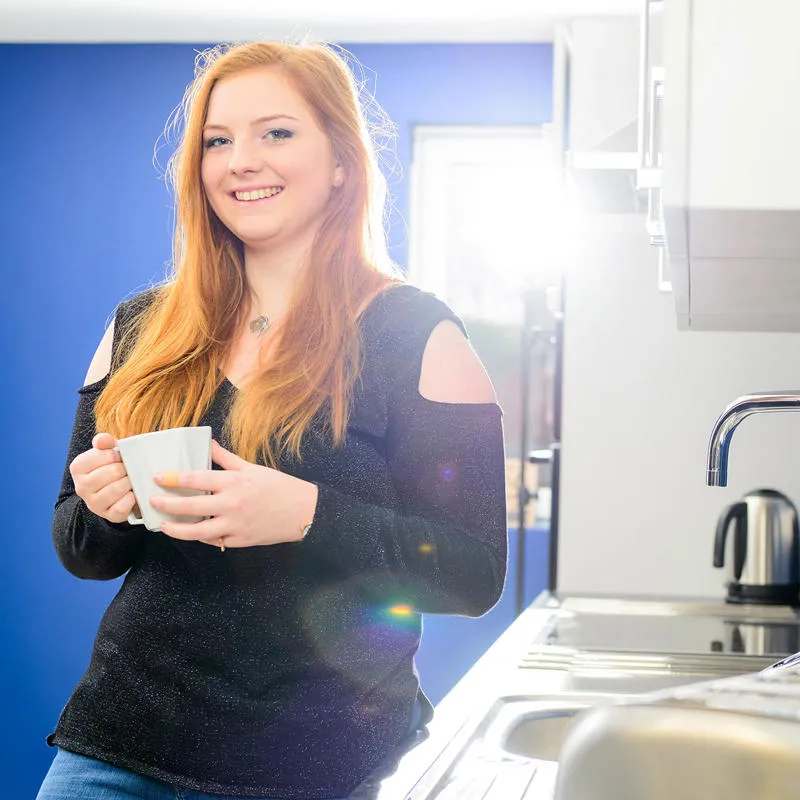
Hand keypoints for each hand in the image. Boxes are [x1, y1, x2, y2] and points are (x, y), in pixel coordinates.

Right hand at [70, 432, 138, 523]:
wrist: (117, 494)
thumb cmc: (112, 469)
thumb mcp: (108, 452)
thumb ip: (104, 442)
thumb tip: (102, 440)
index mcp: (78, 467)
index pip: (103, 455)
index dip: (117, 455)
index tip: (119, 457)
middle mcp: (81, 486)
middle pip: (112, 472)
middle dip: (125, 469)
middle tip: (128, 470)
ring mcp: (93, 503)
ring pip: (117, 489)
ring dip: (129, 483)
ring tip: (130, 480)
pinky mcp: (108, 515)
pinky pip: (122, 506)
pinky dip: (131, 499)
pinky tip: (131, 494)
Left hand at [150, 440, 318, 549]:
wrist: (303, 511)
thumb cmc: (278, 486)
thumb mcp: (252, 467)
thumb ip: (226, 458)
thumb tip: (207, 443)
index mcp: (234, 482)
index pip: (195, 478)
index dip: (172, 478)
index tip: (157, 477)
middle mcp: (232, 504)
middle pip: (190, 506)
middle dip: (167, 503)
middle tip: (152, 500)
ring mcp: (234, 525)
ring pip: (197, 531)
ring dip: (177, 529)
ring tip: (164, 525)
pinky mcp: (239, 541)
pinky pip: (213, 541)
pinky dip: (200, 537)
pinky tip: (190, 532)